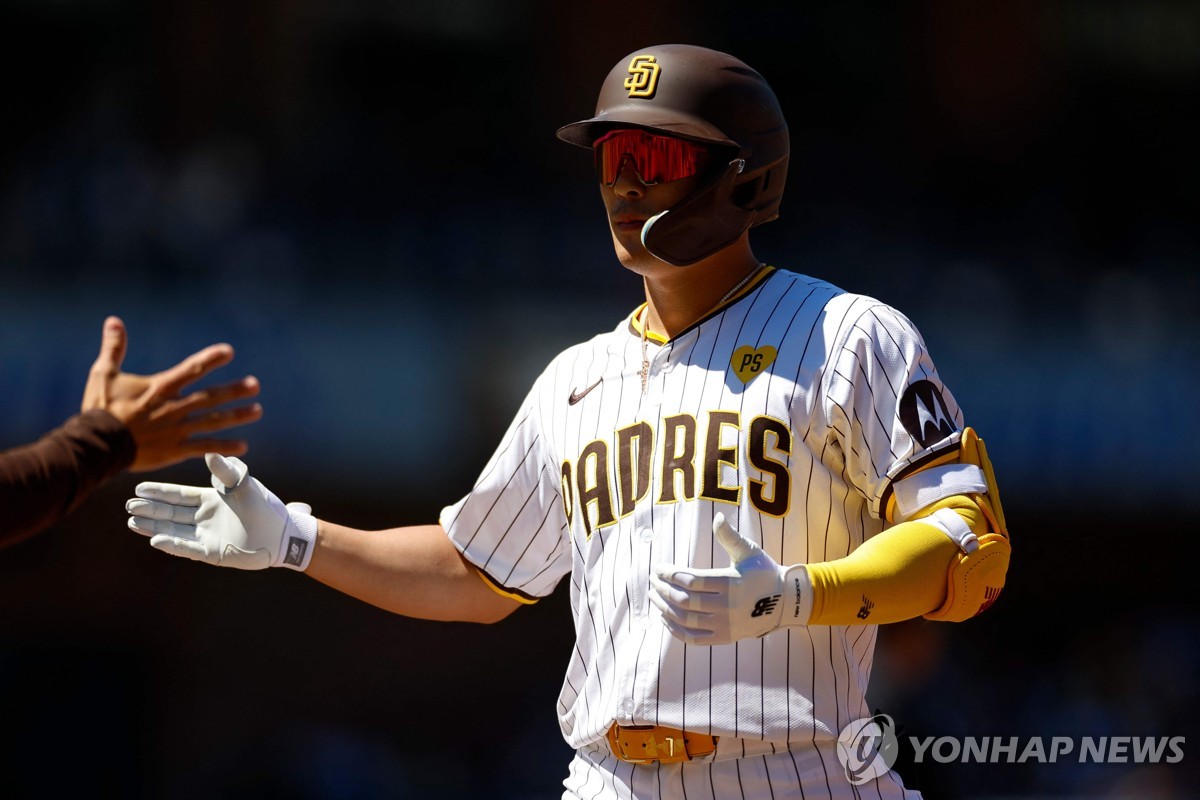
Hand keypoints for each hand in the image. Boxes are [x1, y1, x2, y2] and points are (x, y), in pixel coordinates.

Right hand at [81, 316, 261, 471]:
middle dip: (235, 390)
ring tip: (257, 410)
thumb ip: (113, 347)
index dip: (211, 359)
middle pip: (211, 397)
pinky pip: (205, 448)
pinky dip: (224, 448)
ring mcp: (177, 429)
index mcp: (161, 387)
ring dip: (237, 416)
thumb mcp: (103, 374)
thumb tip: (113, 320)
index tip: (229, 352)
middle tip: (255, 385)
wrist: (96, 446)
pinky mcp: (175, 449)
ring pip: (214, 421)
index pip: (192, 369)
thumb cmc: (100, 409)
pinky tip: (243, 447)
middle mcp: (174, 407)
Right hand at [126, 454, 316, 570]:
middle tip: (128, 506)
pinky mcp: (213, 553)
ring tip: (132, 522)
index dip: (158, 492)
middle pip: (170, 513)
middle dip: (149, 509)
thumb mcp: (244, 484)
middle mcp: (204, 518)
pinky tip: (155, 540)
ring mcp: (206, 536)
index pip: (178, 495)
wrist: (283, 533)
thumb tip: (208, 454)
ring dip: (153, 526)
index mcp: (210, 499)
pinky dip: (172, 544)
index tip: (138, 488)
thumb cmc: (265, 506)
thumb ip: (226, 471)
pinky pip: (187, 548)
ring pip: (173, 530)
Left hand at [649, 513, 810, 645]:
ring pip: (685, 619)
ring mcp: (725, 626)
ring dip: (664, 608)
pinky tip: (664, 617)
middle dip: (662, 589)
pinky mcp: (724, 638)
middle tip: (651, 580)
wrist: (785, 603)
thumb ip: (730, 537)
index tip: (657, 568)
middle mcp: (727, 607)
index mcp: (731, 584)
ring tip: (653, 596)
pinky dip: (675, 629)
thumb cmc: (763, 572)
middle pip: (684, 600)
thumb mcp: (750, 552)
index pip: (690, 580)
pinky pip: (693, 638)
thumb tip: (717, 517)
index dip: (669, 574)